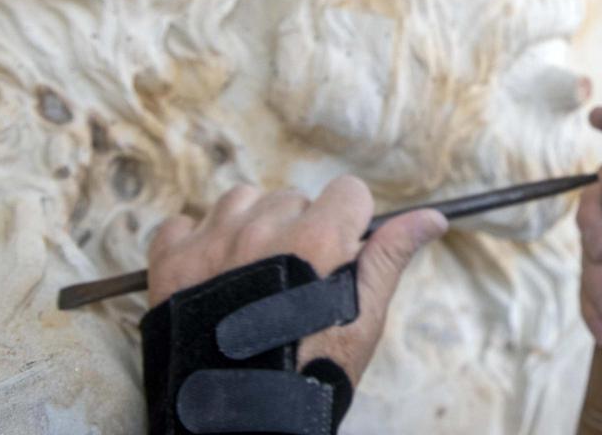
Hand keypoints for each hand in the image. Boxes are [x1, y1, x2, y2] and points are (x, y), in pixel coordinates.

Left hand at [147, 175, 446, 384]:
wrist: (237, 426)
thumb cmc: (310, 377)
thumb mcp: (362, 320)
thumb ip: (389, 258)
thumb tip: (432, 218)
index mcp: (318, 239)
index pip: (347, 191)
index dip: (349, 224)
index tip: (340, 255)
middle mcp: (263, 229)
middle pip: (294, 197)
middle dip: (300, 228)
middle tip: (294, 281)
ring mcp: (212, 244)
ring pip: (240, 201)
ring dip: (249, 226)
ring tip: (252, 274)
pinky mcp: (169, 264)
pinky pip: (181, 224)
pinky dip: (195, 241)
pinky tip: (211, 275)